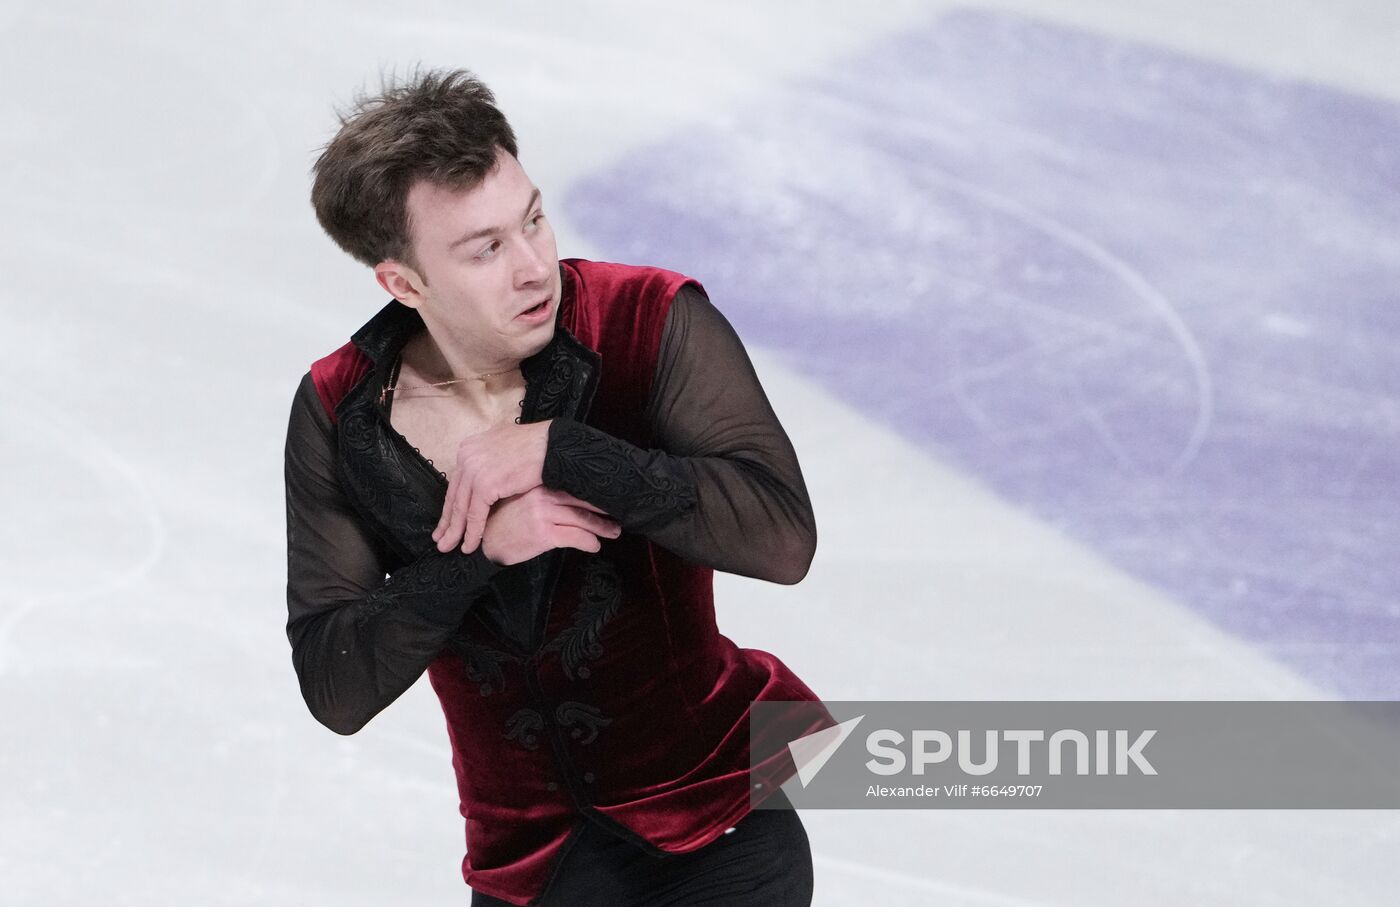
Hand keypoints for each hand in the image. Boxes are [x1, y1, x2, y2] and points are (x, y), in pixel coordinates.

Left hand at [434, 420, 551, 553]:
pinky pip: (475, 515)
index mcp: (469, 447)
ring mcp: (474, 470)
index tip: (447, 520)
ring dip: (456, 531)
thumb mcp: (504, 448)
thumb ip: (490, 460)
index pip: (457, 482)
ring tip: (449, 547)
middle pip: (454, 495)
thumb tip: (487, 472)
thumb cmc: (538, 447)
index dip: (451, 504)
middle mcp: (467, 456)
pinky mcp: (484, 484)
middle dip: (447, 520)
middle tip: (440, 539)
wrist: (553, 446)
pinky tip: (470, 545)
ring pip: (461, 507)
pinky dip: (473, 533)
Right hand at [480, 486, 621, 565]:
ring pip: (583, 518)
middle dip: (604, 509)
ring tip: (614, 532)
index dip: (593, 490)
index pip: (573, 484)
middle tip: (621, 514)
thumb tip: (570, 493)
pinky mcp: (544, 533)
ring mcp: (544, 513)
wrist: (486, 541)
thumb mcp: (522, 499)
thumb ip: (543, 492)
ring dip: (602, 527)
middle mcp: (542, 495)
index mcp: (538, 484)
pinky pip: (576, 537)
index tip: (610, 494)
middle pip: (582, 499)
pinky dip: (589, 542)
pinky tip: (594, 546)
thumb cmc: (503, 520)